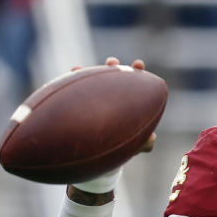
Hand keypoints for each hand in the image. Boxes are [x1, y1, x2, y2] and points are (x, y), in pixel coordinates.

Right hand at [66, 57, 155, 203]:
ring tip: (78, 70)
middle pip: (112, 78)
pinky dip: (69, 86)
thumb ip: (143, 143)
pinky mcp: (76, 104)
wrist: (97, 154)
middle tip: (111, 62)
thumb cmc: (119, 145)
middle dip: (112, 67)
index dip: (137, 74)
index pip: (133, 84)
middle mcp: (110, 97)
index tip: (138, 64)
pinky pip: (71, 94)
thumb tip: (151, 139)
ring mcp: (92, 99)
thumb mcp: (133, 145)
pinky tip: (65, 79)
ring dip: (85, 74)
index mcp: (127, 102)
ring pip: (89, 83)